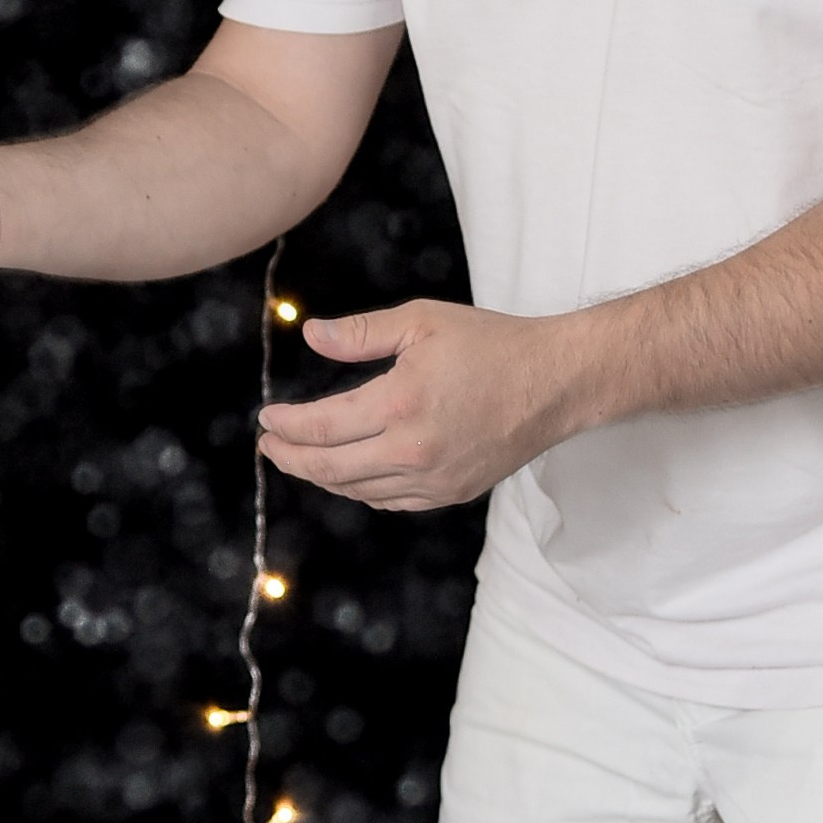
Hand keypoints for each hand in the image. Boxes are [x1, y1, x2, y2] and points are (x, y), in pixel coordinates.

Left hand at [258, 301, 588, 509]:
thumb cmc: (491, 344)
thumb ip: (361, 332)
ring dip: (321, 476)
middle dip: (289, 458)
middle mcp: (411, 451)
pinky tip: (348, 474)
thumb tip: (310, 335)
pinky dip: (359, 490)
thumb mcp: (422, 321)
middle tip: (269, 446)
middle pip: (328, 468)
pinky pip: (389, 501)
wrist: (555, 383)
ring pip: (356, 489)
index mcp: (399, 404)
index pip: (319, 428)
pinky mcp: (450, 493)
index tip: (266, 420)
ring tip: (301, 458)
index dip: (285, 426)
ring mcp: (432, 479)